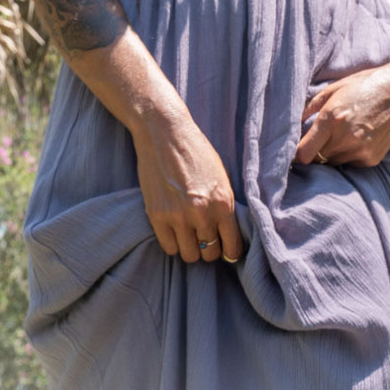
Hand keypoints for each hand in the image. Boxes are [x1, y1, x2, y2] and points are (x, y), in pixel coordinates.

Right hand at [132, 115, 243, 264]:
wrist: (166, 133)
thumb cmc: (196, 152)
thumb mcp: (222, 177)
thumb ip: (225, 207)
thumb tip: (229, 235)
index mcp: (223, 203)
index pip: (232, 247)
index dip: (230, 251)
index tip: (225, 249)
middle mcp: (202, 214)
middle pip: (209, 254)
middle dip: (209, 248)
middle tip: (204, 236)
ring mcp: (178, 216)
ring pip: (189, 256)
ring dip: (190, 247)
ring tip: (189, 232)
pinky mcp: (157, 216)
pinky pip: (169, 248)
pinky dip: (173, 243)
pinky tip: (175, 229)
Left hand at [294, 60, 389, 168]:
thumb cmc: (364, 84)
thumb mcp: (333, 88)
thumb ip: (309, 107)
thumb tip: (289, 124)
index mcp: (331, 118)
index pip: (303, 154)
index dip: (295, 155)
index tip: (294, 150)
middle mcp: (345, 138)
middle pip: (316, 159)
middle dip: (314, 151)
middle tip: (317, 138)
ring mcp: (360, 150)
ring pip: (333, 162)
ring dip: (331, 153)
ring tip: (340, 134)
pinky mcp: (371, 159)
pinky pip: (350, 163)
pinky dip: (347, 154)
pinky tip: (355, 137)